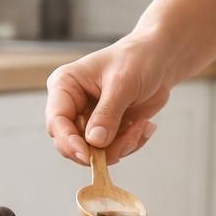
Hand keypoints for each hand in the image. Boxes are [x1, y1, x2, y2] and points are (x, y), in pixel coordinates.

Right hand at [46, 35, 174, 164]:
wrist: (159, 60)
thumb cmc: (137, 59)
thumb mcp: (123, 83)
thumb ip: (107, 113)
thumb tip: (94, 141)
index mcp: (65, 86)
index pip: (56, 122)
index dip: (69, 142)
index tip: (88, 156)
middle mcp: (72, 106)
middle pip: (71, 144)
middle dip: (101, 149)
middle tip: (131, 137)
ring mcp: (88, 121)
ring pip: (94, 152)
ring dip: (121, 146)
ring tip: (142, 126)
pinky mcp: (105, 131)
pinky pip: (111, 151)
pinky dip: (129, 144)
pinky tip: (143, 125)